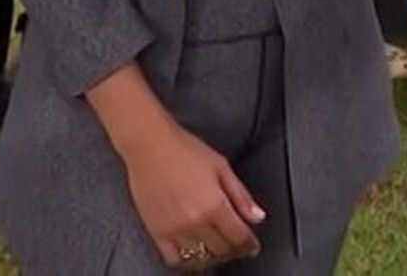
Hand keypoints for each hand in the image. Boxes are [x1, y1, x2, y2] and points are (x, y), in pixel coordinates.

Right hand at [122, 122, 264, 268]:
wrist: (149, 145)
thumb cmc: (183, 150)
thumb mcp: (221, 166)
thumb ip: (241, 195)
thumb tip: (257, 216)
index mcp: (214, 204)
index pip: (239, 237)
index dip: (249, 245)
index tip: (252, 246)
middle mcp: (195, 221)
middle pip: (222, 250)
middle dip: (234, 251)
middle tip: (237, 246)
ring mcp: (174, 229)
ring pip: (200, 258)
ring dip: (213, 257)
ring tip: (217, 248)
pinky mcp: (156, 231)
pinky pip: (174, 259)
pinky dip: (187, 261)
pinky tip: (193, 252)